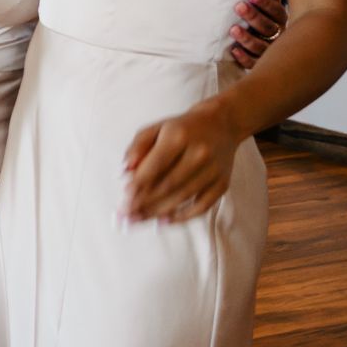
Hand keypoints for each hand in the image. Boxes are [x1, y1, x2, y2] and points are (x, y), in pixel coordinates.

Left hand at [122, 98, 242, 221]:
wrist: (221, 125)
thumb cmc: (180, 129)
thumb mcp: (154, 129)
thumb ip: (137, 147)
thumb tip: (124, 171)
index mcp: (179, 136)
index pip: (156, 164)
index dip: (139, 184)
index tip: (124, 197)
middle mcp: (199, 153)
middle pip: (168, 185)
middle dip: (145, 202)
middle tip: (126, 215)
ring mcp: (213, 170)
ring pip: (183, 197)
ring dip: (158, 212)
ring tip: (138, 219)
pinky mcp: (222, 183)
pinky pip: (203, 206)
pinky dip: (183, 217)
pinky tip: (165, 221)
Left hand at [226, 0, 285, 69]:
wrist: (275, 47)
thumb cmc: (264, 17)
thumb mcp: (268, 2)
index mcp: (283, 20)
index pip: (277, 11)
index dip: (265, 3)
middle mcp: (281, 36)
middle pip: (269, 28)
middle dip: (253, 17)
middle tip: (238, 6)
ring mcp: (272, 52)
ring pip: (262, 47)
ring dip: (247, 38)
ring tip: (233, 30)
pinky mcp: (261, 64)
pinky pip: (254, 63)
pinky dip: (244, 57)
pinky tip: (233, 50)